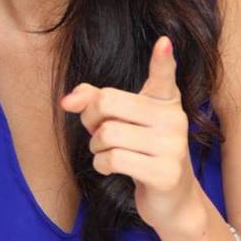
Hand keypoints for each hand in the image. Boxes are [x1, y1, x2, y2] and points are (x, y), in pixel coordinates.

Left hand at [59, 36, 202, 232]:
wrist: (172, 200)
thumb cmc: (140, 150)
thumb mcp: (120, 120)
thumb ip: (93, 100)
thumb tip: (67, 101)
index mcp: (165, 99)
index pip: (164, 75)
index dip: (163, 58)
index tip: (164, 41)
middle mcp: (173, 118)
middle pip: (109, 102)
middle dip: (91, 118)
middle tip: (98, 131)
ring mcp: (172, 146)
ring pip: (107, 134)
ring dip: (96, 146)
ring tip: (108, 152)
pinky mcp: (165, 173)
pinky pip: (113, 159)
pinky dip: (101, 164)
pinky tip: (112, 168)